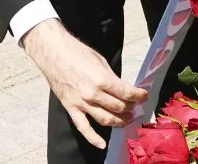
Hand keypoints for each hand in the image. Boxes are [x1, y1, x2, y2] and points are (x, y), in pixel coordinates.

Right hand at [22, 20, 146, 148]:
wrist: (53, 53)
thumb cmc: (77, 52)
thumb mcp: (100, 60)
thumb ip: (111, 77)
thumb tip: (121, 88)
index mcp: (103, 79)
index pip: (127, 93)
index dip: (139, 96)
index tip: (144, 95)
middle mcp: (94, 94)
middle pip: (119, 108)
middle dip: (130, 107)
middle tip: (134, 105)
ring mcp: (82, 103)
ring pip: (106, 119)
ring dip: (119, 121)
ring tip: (127, 119)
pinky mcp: (71, 108)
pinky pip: (83, 128)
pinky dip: (93, 138)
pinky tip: (102, 144)